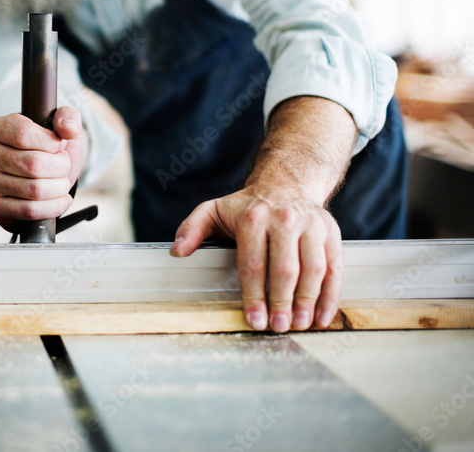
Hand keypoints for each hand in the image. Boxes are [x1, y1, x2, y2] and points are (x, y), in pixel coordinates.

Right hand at [0, 106, 87, 230]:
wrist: (35, 175)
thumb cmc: (45, 148)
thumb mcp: (58, 127)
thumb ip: (67, 118)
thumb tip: (67, 128)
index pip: (24, 134)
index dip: (51, 142)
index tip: (59, 146)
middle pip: (33, 164)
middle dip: (61, 167)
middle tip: (64, 166)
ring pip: (35, 190)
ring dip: (60, 188)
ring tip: (62, 182)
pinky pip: (29, 211)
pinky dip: (53, 207)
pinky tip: (59, 199)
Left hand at [170, 187, 342, 332]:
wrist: (286, 184)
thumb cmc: (246, 206)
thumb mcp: (213, 210)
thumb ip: (192, 229)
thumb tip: (177, 251)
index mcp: (253, 218)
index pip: (252, 264)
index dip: (253, 296)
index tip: (254, 319)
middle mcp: (284, 219)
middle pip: (285, 269)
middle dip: (281, 303)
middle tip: (278, 327)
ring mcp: (311, 225)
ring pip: (313, 270)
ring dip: (307, 302)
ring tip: (299, 324)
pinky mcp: (331, 233)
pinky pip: (335, 267)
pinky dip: (331, 295)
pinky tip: (322, 316)